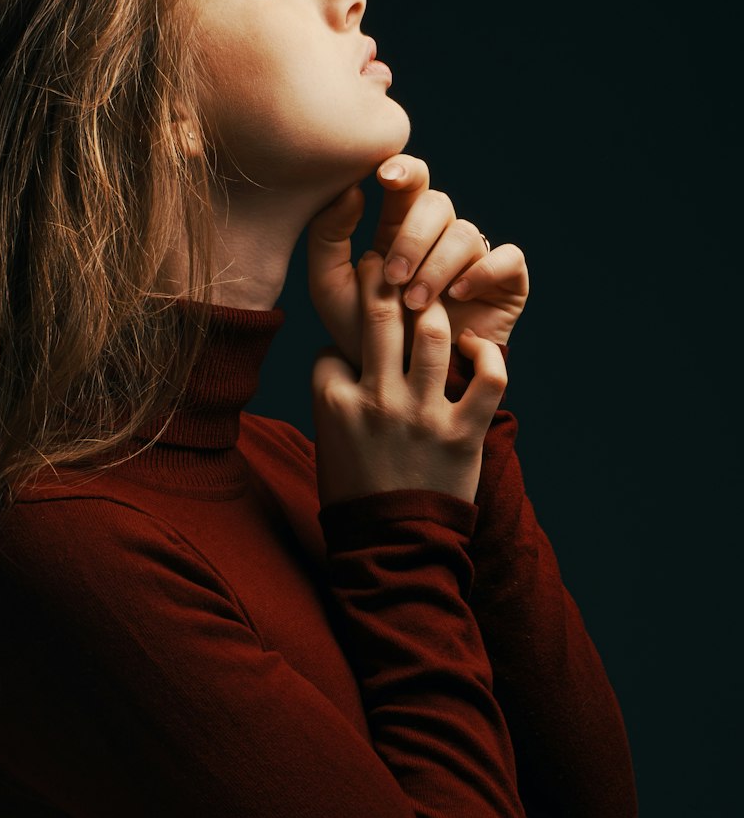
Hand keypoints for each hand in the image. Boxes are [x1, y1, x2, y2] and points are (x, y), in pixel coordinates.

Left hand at [306, 153, 528, 374]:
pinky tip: (456, 296)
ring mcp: (474, 259)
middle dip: (412, 238)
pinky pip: (508, 257)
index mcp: (401, 229)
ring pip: (465, 233)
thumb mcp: (331, 289)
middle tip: (393, 279)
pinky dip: (482, 272)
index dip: (403, 169)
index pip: (409, 181)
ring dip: (437, 267)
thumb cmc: (364, 339)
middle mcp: (440, 238)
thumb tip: (351, 191)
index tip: (382, 177)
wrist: (401, 388)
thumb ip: (328, 239)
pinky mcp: (506, 284)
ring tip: (415, 304)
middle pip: (437, 203)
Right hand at [311, 251, 508, 508]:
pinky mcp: (463, 433)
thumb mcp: (328, 440)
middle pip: (378, 315)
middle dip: (382, 282)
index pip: (334, 347)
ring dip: (434, 310)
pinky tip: (477, 346)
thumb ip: (336, 397)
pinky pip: (489, 378)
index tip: (352, 348)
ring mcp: (422, 415)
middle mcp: (377, 401)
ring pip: (432, 333)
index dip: (342, 344)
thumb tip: (347, 354)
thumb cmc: (357, 493)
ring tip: (434, 305)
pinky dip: (487, 355)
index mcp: (334, 403)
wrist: (393, 545)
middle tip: (388, 271)